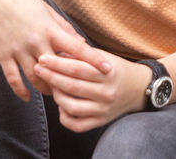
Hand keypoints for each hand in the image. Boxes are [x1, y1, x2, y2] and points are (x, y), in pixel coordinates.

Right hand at [0, 0, 110, 100]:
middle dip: (68, 82)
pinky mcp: (3, 55)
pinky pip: (13, 79)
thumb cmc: (23, 1)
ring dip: (46, 88)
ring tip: (53, 93)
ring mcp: (19, 50)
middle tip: (77, 90)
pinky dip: (21, 91)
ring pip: (36, 78)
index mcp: (50, 29)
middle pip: (57, 69)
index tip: (107, 70)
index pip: (77, 48)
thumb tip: (81, 44)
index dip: (93, 60)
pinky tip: (28, 97)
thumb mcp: (47, 10)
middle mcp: (36, 41)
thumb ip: (64, 28)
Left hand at [33, 50, 151, 131]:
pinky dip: (65, 117)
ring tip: (51, 86)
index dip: (57, 63)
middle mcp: (106, 92)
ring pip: (72, 107)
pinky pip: (77, 125)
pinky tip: (61, 106)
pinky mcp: (100, 122)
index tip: (42, 58)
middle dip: (51, 77)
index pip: (77, 68)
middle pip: (72, 86)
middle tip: (38, 69)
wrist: (138, 88)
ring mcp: (103, 109)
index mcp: (107, 73)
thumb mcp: (102, 56)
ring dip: (57, 96)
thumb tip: (56, 52)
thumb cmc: (115, 68)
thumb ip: (81, 55)